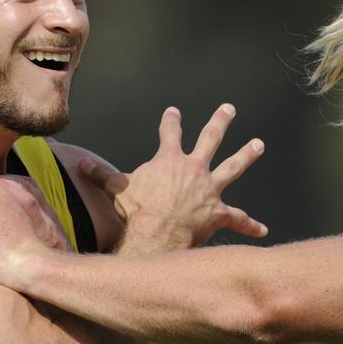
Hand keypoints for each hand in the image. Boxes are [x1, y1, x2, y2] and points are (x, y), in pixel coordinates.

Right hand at [81, 104, 266, 252]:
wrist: (157, 235)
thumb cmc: (136, 212)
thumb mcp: (117, 189)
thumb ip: (101, 175)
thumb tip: (79, 164)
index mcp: (170, 160)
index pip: (170, 133)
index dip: (172, 121)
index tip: (174, 112)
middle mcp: (194, 169)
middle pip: (211, 139)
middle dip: (220, 122)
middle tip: (229, 109)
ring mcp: (210, 190)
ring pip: (233, 167)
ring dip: (247, 155)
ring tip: (259, 144)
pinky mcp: (219, 214)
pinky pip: (238, 218)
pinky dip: (250, 224)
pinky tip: (263, 230)